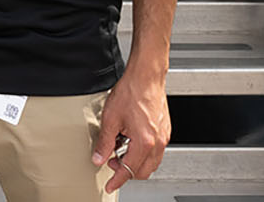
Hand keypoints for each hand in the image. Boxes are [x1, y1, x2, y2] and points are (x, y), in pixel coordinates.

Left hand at [93, 70, 168, 191]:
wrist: (146, 76)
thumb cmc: (131, 92)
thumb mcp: (110, 118)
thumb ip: (104, 142)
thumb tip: (99, 158)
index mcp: (144, 142)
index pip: (129, 171)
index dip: (117, 181)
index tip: (110, 186)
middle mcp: (157, 142)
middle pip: (142, 171)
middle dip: (126, 171)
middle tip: (111, 161)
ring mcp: (163, 137)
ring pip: (150, 162)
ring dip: (134, 161)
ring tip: (119, 147)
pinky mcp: (164, 130)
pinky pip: (155, 151)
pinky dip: (142, 152)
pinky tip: (130, 139)